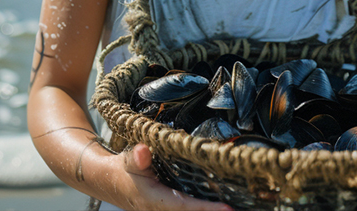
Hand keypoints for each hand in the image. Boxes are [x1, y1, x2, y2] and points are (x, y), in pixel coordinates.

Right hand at [116, 143, 232, 210]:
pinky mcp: (172, 209)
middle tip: (244, 209)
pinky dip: (206, 209)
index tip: (228, 209)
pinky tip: (224, 206)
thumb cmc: (123, 170)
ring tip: (243, 208)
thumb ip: (137, 157)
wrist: (112, 183)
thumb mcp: (128, 160)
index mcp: (154, 201)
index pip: (184, 207)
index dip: (206, 209)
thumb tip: (143, 151)